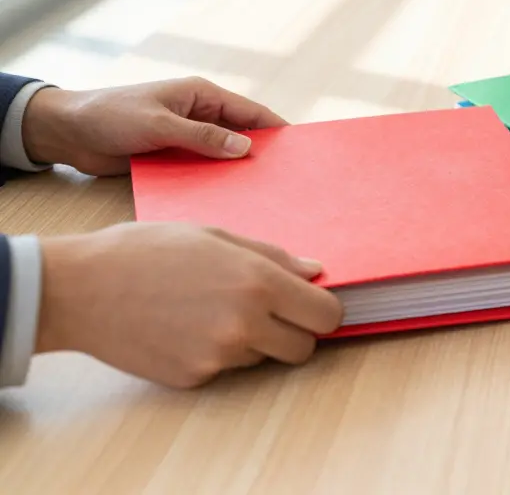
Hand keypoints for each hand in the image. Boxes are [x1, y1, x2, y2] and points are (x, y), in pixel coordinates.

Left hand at [22, 77, 287, 175]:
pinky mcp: (174, 159)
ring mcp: (188, 138)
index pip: (250, 112)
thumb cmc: (111, 116)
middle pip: (241, 136)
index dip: (276, 129)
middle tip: (285, 180)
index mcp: (202, 96)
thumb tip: (245, 148)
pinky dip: (214, 183)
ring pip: (223, 157)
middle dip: (261, 155)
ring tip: (262, 197)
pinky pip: (202, 172)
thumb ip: (202, 136)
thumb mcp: (159, 124)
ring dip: (236, 173)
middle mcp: (200, 116)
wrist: (67, 133)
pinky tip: (227, 203)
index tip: (299, 150)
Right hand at [37, 223, 343, 387]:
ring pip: (263, 359)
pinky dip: (215, 353)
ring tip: (211, 311)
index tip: (312, 307)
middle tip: (273, 315)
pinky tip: (185, 328)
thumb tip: (314, 271)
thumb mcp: (214, 235)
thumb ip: (271, 256)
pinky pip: (224, 369)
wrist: (80, 288)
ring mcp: (219, 355)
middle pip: (304, 348)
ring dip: (253, 342)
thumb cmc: (145, 250)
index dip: (323, 312)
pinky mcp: (193, 377)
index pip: (326, 315)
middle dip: (296, 333)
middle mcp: (245, 323)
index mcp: (258, 282)